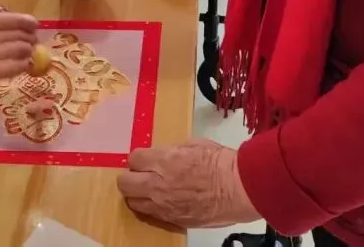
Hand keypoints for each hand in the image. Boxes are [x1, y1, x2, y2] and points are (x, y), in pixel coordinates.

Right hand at [0, 11, 37, 89]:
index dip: (28, 22)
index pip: (13, 19)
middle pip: (18, 35)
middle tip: (33, 41)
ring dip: (27, 51)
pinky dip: (21, 66)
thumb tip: (14, 24)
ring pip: (17, 50)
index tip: (34, 25)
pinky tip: (24, 65)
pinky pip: (10, 69)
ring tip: (29, 52)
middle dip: (30, 38)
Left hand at [117, 139, 259, 228]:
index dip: (139, 158)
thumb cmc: (221, 163)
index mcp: (163, 160)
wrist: (238, 188)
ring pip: (133, 202)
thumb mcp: (195, 144)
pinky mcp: (171, 219)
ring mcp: (163, 204)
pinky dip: (150, 208)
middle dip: (129, 177)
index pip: (134, 158)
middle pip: (124, 182)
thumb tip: (163, 154)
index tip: (144, 159)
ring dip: (137, 194)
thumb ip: (173, 150)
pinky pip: (150, 214)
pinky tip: (160, 201)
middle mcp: (157, 183)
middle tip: (139, 174)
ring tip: (149, 190)